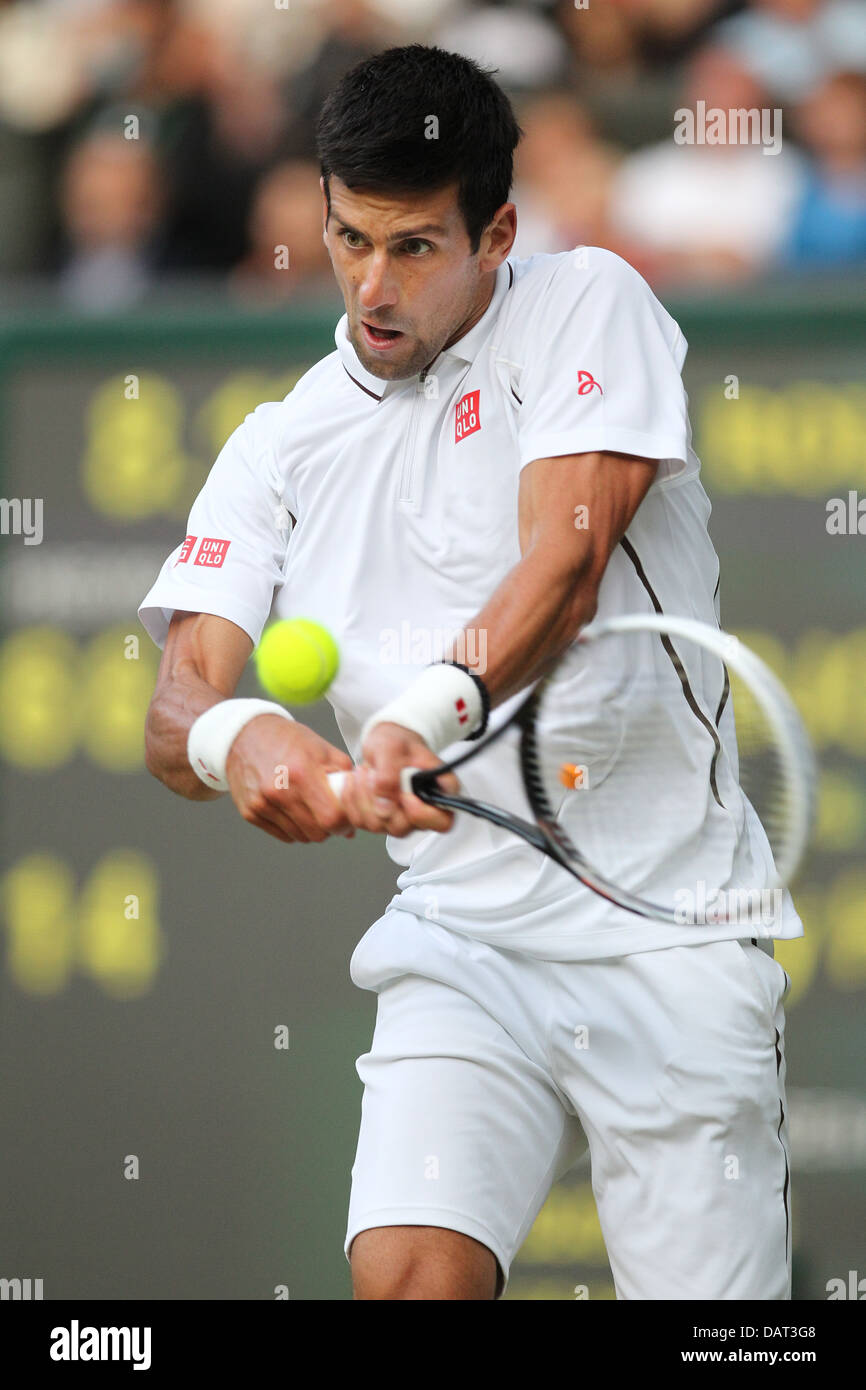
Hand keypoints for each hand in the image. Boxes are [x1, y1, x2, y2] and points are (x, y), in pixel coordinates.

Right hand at [225, 715, 354, 843]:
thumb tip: (354, 819)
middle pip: (316, 834)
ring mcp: (262, 804)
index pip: (331, 818)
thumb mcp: (322, 749)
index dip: (344, 823)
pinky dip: (292, 828)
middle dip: (328, 828)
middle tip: (327, 812)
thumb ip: (344, 780)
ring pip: (300, 837)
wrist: (244, 735)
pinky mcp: (250, 812)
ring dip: (310, 828)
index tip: (345, 818)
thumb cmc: (288, 740)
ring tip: (309, 807)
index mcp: (301, 773)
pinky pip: (282, 835)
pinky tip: (292, 809)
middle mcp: (279, 792)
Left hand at [336, 722, 458, 836]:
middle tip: (374, 773)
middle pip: (402, 827)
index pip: (442, 822)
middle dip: (379, 800)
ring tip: (365, 772)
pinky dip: (351, 799)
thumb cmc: (398, 742)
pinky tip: (355, 781)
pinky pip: (360, 821)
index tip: (404, 795)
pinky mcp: (380, 820)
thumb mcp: (394, 747)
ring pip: (377, 826)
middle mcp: (423, 812)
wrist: (384, 744)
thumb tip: (384, 806)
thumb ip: (390, 774)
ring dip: (362, 797)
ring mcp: (401, 819)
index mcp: (440, 793)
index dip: (421, 814)